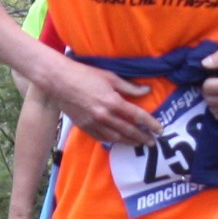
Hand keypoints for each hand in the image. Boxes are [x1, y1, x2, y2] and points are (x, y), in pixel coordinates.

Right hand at [42, 58, 161, 146]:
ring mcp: (93, 123)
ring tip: (138, 144)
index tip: (159, 129)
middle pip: (128, 130)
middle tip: (152, 142)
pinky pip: (102, 138)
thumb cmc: (84, 74)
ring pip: (116, 137)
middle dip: (142, 137)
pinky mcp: (84, 127)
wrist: (58, 81)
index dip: (150, 123)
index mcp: (113, 101)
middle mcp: (104, 116)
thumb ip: (129, 87)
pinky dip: (112, 141)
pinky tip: (118, 141)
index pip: (137, 116)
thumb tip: (147, 90)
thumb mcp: (110, 76)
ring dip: (129, 142)